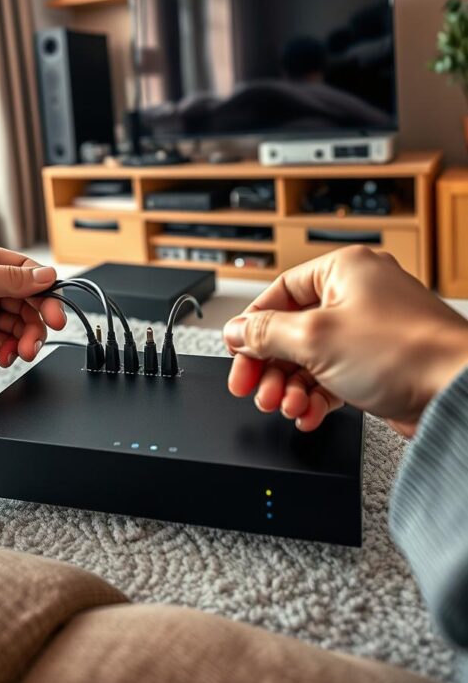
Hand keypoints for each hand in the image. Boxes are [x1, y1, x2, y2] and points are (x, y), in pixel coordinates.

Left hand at [0, 239, 66, 378]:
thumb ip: (10, 279)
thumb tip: (47, 275)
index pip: (25, 270)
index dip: (44, 291)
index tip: (54, 310)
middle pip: (27, 299)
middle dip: (36, 320)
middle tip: (39, 338)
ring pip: (19, 322)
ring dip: (24, 338)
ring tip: (21, 353)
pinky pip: (5, 340)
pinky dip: (9, 349)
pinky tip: (5, 357)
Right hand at [223, 246, 467, 435]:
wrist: (455, 391)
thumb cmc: (405, 351)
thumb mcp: (315, 338)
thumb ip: (265, 333)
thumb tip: (236, 330)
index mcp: (344, 270)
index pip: (279, 292)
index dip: (252, 326)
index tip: (237, 354)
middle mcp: (358, 295)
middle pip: (292, 329)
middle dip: (271, 365)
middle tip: (255, 390)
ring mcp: (370, 330)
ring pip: (312, 357)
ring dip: (292, 385)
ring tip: (286, 406)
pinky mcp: (380, 364)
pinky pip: (334, 376)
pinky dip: (317, 396)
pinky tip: (308, 413)